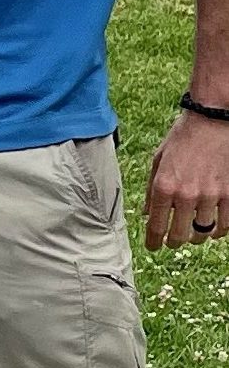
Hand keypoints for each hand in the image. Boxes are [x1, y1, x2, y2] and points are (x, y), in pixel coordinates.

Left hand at [144, 110, 228, 249]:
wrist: (212, 120)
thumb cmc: (183, 137)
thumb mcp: (159, 159)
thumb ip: (151, 188)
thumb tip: (147, 213)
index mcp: (164, 185)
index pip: (155, 226)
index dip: (153, 241)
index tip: (153, 247)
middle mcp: (186, 194)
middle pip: (179, 236)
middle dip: (173, 242)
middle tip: (172, 241)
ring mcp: (210, 196)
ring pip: (202, 234)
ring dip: (196, 236)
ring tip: (193, 231)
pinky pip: (225, 226)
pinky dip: (218, 230)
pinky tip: (213, 226)